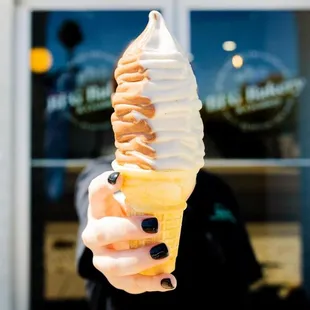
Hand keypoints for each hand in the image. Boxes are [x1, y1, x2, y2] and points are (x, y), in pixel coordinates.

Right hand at [82, 171, 176, 293]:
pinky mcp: (115, 277)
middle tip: (154, 225)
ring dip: (139, 259)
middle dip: (128, 230)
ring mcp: (102, 258)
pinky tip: (169, 280)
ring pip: (113, 264)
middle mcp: (95, 233)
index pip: (95, 193)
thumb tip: (174, 179)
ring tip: (164, 251)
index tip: (119, 178)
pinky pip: (130, 284)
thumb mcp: (135, 198)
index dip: (104, 185)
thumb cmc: (131, 212)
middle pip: (102, 232)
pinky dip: (150, 284)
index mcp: (100, 208)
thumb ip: (146, 190)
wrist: (122, 237)